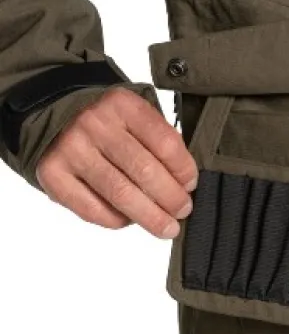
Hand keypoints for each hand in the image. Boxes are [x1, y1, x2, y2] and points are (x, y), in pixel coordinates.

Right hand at [36, 86, 198, 238]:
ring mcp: (71, 150)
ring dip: (149, 216)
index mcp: (122, 105)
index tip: (191, 185)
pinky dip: (117, 221)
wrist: (54, 112)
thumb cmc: (107, 122)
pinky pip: (92, 209)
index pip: (164, 142)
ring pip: (120, 193)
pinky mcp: (53, 175)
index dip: (183, 169)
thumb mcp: (134, 115)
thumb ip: (158, 142)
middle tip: (182, 211)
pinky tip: (130, 220)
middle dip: (170, 197)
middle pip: (143, 170)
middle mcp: (94, 124)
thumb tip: (184, 184)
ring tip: (166, 228)